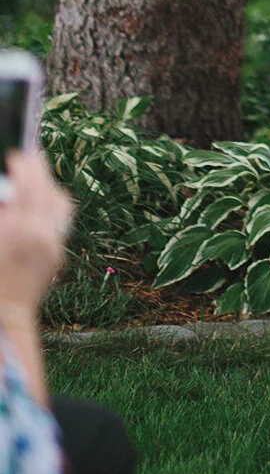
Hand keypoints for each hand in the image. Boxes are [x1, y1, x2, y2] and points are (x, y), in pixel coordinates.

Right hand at [0, 153, 72, 313]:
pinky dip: (52, 205)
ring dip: (48, 185)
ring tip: (33, 179)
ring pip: (60, 201)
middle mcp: (40, 233)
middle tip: (27, 158)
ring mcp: (52, 243)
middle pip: (47, 187)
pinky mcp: (57, 253)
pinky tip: (39, 203)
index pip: (28, 182)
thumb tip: (8, 193)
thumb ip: (2, 211)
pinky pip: (61, 219)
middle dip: (37, 169)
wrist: (4, 318)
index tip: (15, 156)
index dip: (22, 164)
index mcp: (16, 228)